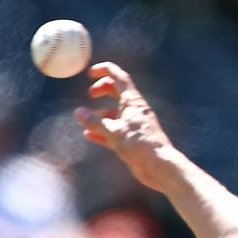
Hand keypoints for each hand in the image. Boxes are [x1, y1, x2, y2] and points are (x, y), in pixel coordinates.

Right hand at [75, 62, 178, 191]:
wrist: (159, 166)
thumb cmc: (141, 145)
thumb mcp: (115, 132)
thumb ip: (95, 122)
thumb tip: (78, 112)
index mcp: (133, 102)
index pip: (119, 78)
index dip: (105, 70)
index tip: (91, 72)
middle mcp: (134, 110)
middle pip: (116, 92)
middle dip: (102, 90)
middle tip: (90, 94)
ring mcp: (133, 125)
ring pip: (114, 113)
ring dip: (100, 114)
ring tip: (85, 120)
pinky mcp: (131, 139)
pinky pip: (114, 131)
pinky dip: (102, 131)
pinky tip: (89, 135)